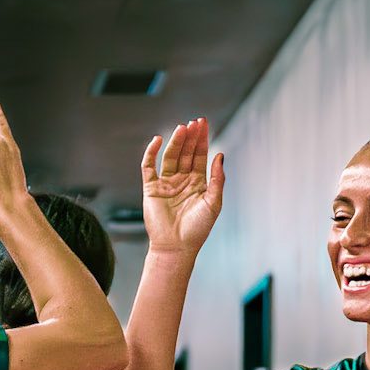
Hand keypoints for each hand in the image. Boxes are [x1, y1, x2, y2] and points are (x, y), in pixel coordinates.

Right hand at [141, 118, 224, 257]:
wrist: (176, 247)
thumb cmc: (197, 229)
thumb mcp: (214, 203)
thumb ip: (217, 179)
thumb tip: (220, 155)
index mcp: (197, 183)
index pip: (200, 155)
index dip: (202, 139)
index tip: (203, 124)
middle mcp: (182, 180)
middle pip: (186, 152)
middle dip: (190, 137)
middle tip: (194, 122)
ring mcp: (166, 183)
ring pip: (170, 156)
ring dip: (175, 142)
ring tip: (182, 128)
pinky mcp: (151, 189)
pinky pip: (149, 167)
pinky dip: (151, 153)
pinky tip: (157, 140)